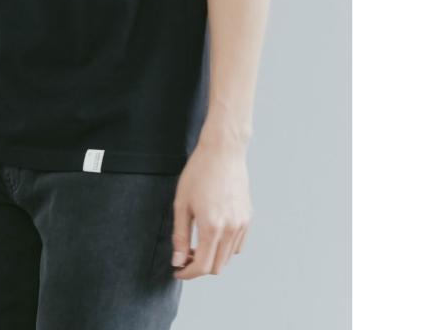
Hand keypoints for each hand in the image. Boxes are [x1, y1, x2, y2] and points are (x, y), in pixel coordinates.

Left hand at [170, 136, 252, 278]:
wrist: (223, 151)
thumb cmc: (199, 172)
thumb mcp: (182, 203)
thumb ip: (180, 235)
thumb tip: (178, 260)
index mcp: (212, 226)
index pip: (202, 266)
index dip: (187, 273)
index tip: (178, 270)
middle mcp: (230, 229)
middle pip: (216, 266)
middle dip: (198, 266)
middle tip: (184, 255)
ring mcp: (241, 224)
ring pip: (228, 257)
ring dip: (212, 258)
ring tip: (197, 244)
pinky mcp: (248, 218)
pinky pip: (238, 245)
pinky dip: (226, 248)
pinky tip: (213, 235)